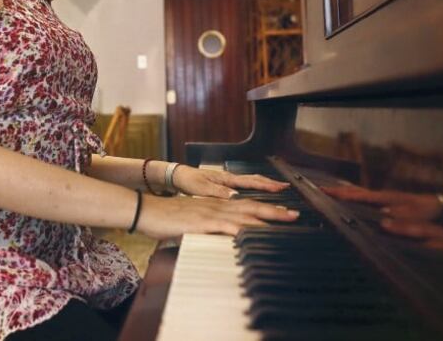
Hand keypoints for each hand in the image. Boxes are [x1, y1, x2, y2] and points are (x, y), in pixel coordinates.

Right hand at [136, 194, 299, 239]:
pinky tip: (252, 233)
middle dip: (275, 212)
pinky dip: (241, 229)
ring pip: (244, 214)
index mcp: (215, 205)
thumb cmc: (166, 219)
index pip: (246, 206)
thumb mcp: (192, 223)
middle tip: (296, 215)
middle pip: (251, 207)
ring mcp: (210, 213)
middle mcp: (216, 206)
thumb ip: (207, 227)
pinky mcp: (201, 222)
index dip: (266, 209)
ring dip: (266, 218)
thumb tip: (220, 237)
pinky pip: (225, 226)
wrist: (146, 210)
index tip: (285, 213)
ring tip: (285, 220)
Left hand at [172, 165, 289, 198]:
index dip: (268, 185)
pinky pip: (242, 186)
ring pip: (249, 182)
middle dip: (271, 183)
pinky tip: (255, 193)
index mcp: (226, 178)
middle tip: (286, 187)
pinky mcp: (223, 185)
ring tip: (276, 189)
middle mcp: (229, 178)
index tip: (282, 187)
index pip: (252, 182)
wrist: (177, 176)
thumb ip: (219, 193)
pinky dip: (253, 188)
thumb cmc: (188, 181)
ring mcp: (226, 181)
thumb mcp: (202, 189)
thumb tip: (236, 197)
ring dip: (263, 185)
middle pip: (255, 180)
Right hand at [322, 185, 440, 220]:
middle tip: (318, 190)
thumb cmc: (429, 210)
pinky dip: (354, 197)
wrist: (441, 205)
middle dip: (337, 191)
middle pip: (355, 191)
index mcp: (386, 197)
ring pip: (359, 193)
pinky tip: (350, 201)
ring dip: (344, 193)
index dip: (341, 194)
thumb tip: (382, 221)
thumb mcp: (418, 215)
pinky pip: (365, 198)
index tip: (324, 192)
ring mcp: (384, 197)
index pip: (359, 195)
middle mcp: (382, 195)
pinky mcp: (386, 201)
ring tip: (327, 193)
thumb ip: (401, 219)